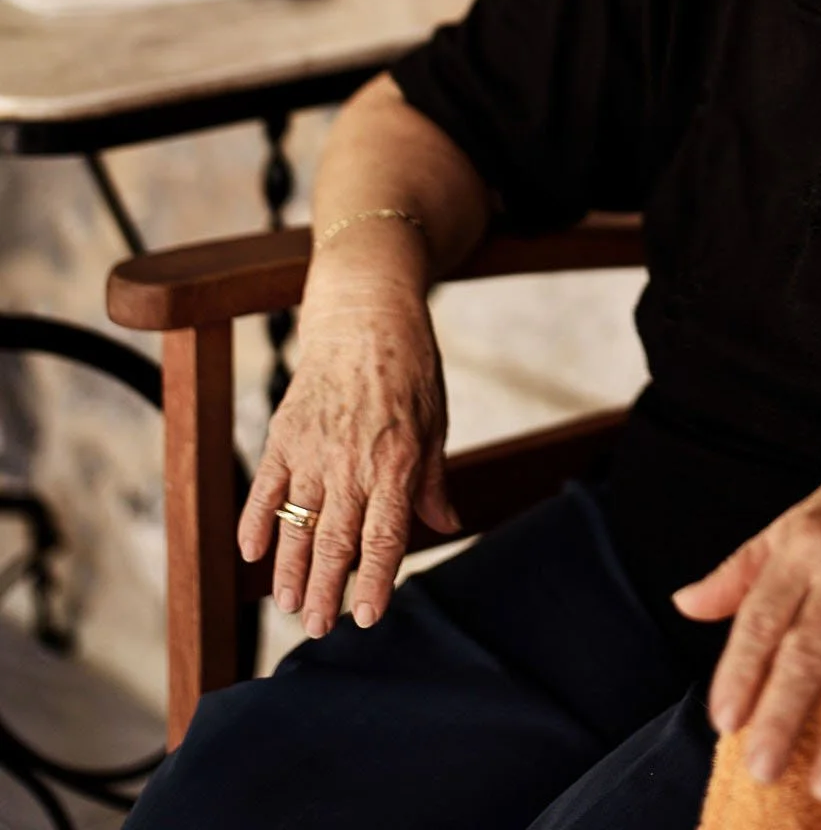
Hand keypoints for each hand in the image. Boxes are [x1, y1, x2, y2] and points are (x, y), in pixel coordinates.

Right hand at [237, 274, 456, 640]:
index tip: (365, 618)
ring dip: (290, 569)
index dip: (373, 581)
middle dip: (326, 591)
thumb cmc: (409, 370)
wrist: (365, 315)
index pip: (382, 538)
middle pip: (335, 541)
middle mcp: (351, 462)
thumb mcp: (434, 423)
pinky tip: (251, 553)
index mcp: (394, 463)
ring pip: (297, 523)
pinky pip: (264, 487)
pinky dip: (255, 521)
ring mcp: (312, 449)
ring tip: (288, 606)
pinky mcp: (283, 433)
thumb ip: (432, 480)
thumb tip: (446, 526)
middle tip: (317, 631)